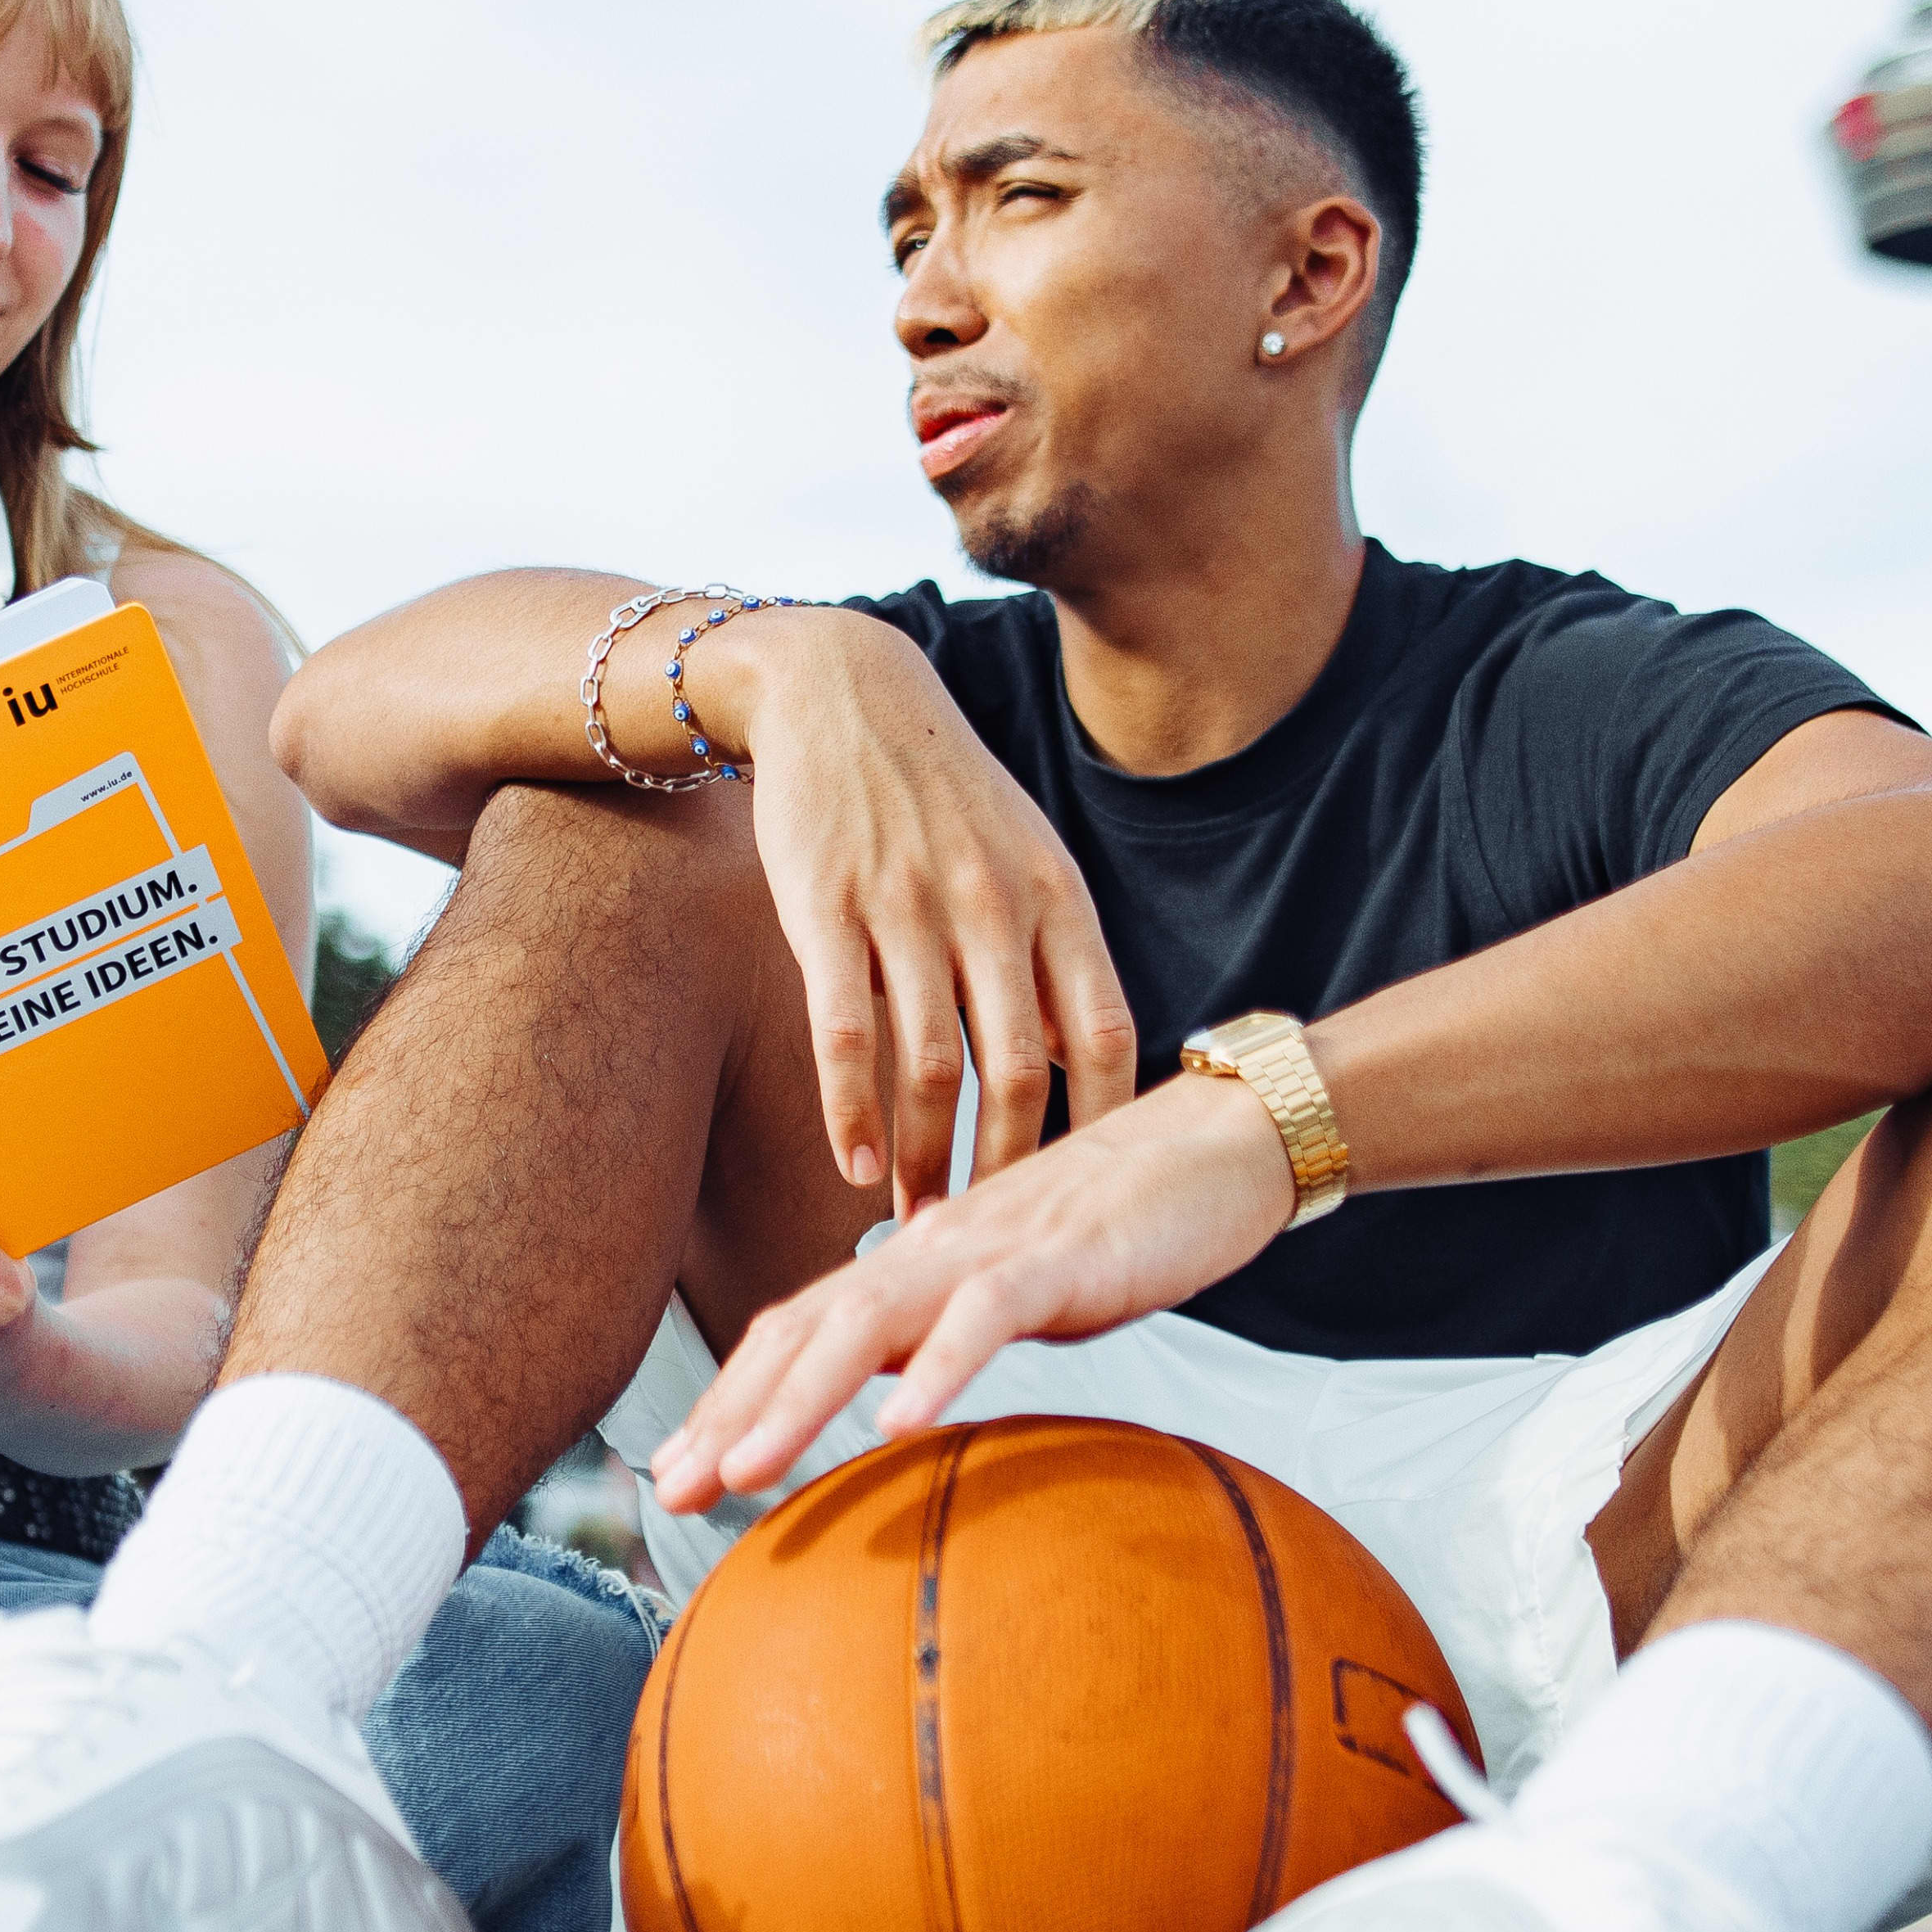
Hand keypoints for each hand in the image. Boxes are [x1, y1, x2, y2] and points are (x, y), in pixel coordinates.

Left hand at [646, 1071, 1299, 1514]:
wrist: (1214, 1145)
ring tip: (744, 1469)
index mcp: (911, 1262)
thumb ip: (940, 1332)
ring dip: (798, 1401)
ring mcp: (989, 1250)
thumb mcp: (1007, 1293)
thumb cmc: (1113, 1229)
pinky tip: (900, 1424)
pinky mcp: (1061, 1258)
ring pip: (869, 1323)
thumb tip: (882, 1395)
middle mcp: (928, 1249)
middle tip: (669, 1488)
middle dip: (730, 1411)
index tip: (673, 1471)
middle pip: (805, 1330)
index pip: (796, 1332)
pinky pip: (987, 1316)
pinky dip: (939, 1369)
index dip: (728, 1398)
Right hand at [713, 611, 1140, 1200]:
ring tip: (921, 1223)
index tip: (1090, 1194)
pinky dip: (853, 1112)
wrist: (838, 691)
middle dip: (1009, 1171)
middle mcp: (994, 905)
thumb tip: (1082, 1067)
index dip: (1103, 1127)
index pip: (1105, 1037)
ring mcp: (909, 907)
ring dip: (930, 1161)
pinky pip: (847, 1033)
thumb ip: (1053, 951)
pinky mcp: (826, 908)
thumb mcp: (1024, 852)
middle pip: (1023, 1071)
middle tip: (995, 1239)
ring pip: (935, 1066)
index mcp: (1057, 896)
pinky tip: (857, 1164)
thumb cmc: (938, 791)